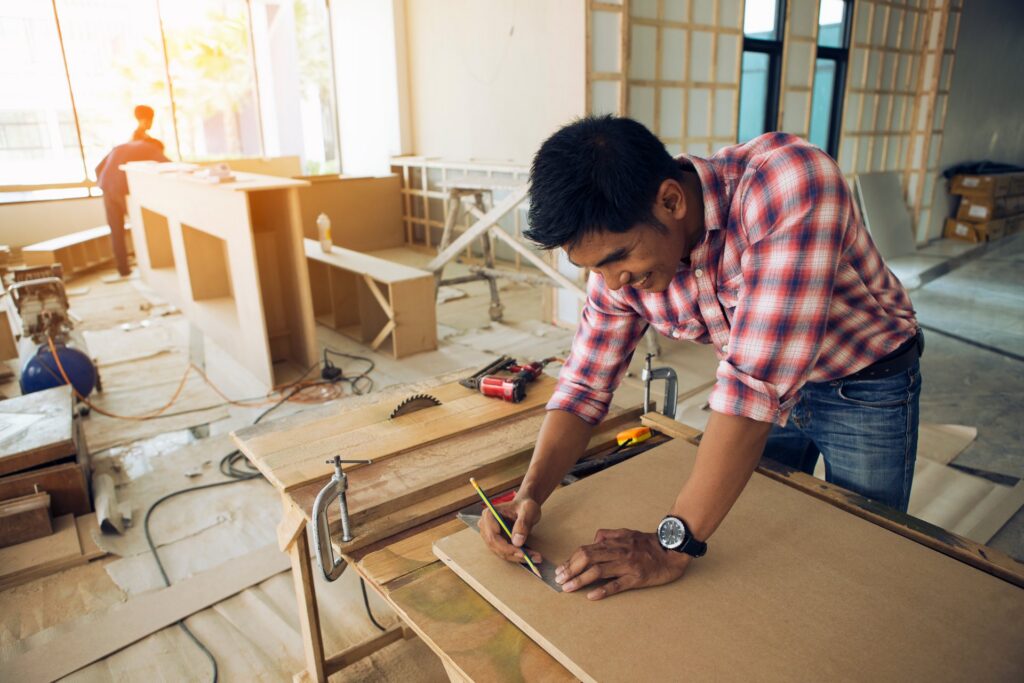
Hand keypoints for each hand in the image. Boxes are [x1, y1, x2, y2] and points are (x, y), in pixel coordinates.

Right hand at [479, 496, 542, 564]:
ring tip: (535, 557)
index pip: (493, 537)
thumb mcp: (528, 510)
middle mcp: (485, 525)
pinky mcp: (495, 541)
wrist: (525, 507)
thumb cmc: (525, 505)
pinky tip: (530, 555)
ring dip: (517, 557)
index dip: (507, 547)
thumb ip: (523, 523)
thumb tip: (517, 541)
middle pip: (495, 546)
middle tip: (532, 557)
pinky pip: (504, 552)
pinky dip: (517, 555)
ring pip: (500, 552)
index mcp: (489, 514)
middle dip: (514, 554)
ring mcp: (488, 534)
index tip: (522, 553)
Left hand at [555, 528, 689, 599]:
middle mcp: (619, 552)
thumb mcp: (628, 533)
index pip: (587, 550)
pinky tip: (591, 595)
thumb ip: (610, 535)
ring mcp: (627, 565)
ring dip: (580, 580)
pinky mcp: (637, 578)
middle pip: (588, 558)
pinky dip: (603, 590)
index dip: (571, 560)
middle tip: (559, 580)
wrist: (673, 550)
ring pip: (599, 571)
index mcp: (615, 542)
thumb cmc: (649, 543)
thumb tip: (594, 539)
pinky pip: (618, 584)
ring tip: (568, 588)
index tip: (561, 569)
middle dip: (571, 569)